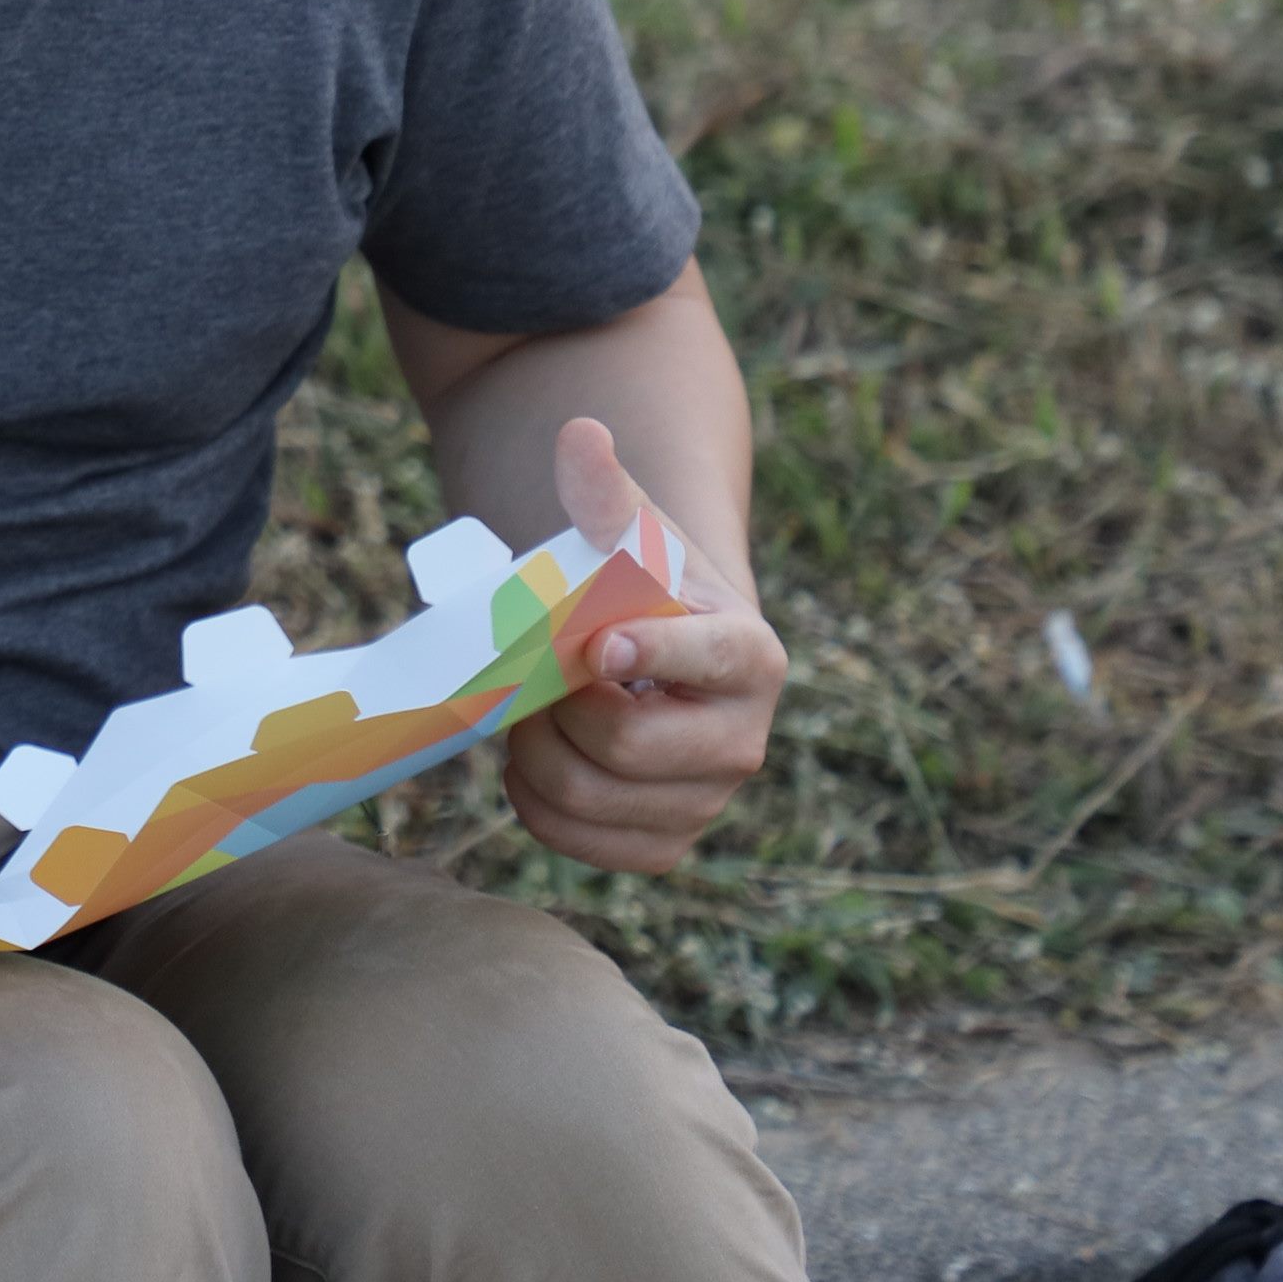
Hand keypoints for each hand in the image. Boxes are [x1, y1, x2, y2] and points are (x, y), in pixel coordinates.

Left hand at [502, 417, 786, 873]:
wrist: (657, 660)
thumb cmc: (642, 593)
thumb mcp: (629, 539)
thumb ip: (606, 491)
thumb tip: (580, 434)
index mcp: (751, 656)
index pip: (711, 661)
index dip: (656, 656)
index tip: (599, 645)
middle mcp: (744, 739)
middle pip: (627, 743)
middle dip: (559, 711)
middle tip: (534, 680)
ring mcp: (707, 800)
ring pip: (593, 800)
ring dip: (537, 758)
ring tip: (531, 717)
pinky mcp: (666, 843)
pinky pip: (588, 847)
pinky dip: (540, 811)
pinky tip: (533, 767)